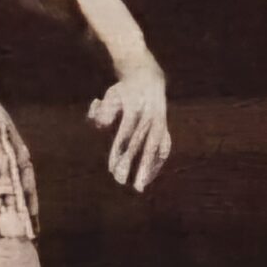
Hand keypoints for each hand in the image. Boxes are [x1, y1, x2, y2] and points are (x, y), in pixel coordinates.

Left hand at [88, 70, 169, 191]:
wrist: (147, 78)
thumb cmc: (123, 92)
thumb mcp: (109, 96)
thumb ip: (102, 112)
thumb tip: (101, 126)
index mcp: (135, 108)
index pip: (126, 134)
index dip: (119, 152)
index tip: (112, 169)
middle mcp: (150, 117)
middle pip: (142, 144)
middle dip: (132, 164)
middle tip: (122, 182)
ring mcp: (160, 123)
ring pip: (155, 149)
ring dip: (148, 168)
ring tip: (139, 187)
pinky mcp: (165, 128)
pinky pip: (164, 148)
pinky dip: (157, 164)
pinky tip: (148, 178)